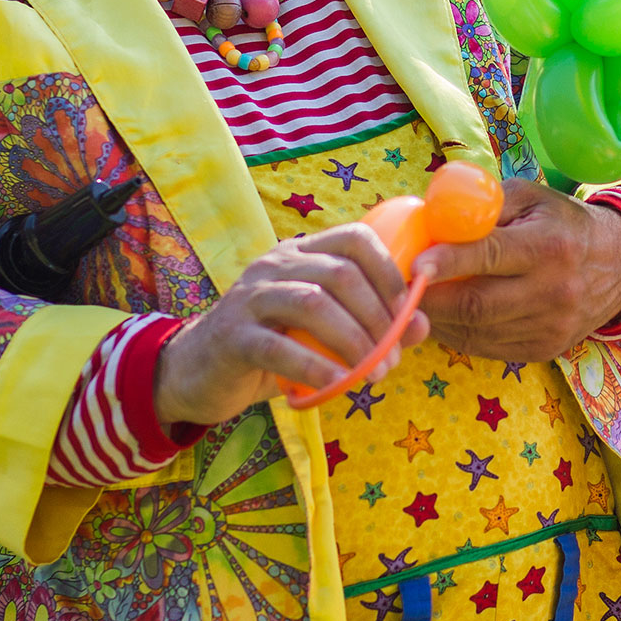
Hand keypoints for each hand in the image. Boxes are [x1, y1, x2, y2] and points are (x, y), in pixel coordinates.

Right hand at [152, 225, 432, 425]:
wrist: (197, 372)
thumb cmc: (271, 349)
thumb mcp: (323, 335)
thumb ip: (372, 325)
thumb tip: (423, 323)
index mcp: (301, 254)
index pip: (354, 237)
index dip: (389, 271)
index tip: (407, 313)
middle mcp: (275, 264)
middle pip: (341, 273)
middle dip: (377, 317)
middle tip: (393, 358)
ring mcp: (250, 297)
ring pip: (314, 304)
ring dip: (354, 341)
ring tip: (374, 374)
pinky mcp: (232, 336)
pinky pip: (279, 347)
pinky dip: (315, 366)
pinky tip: (337, 383)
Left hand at [416, 179, 620, 363]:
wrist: (619, 267)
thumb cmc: (562, 224)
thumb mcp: (530, 199)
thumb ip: (483, 206)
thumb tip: (430, 219)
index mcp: (549, 246)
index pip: (491, 256)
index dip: (448, 262)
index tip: (413, 265)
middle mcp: (553, 290)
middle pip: (478, 305)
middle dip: (430, 299)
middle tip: (398, 289)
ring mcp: (550, 326)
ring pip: (477, 332)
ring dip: (438, 319)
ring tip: (415, 301)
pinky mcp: (544, 349)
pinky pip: (487, 348)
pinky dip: (457, 334)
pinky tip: (444, 317)